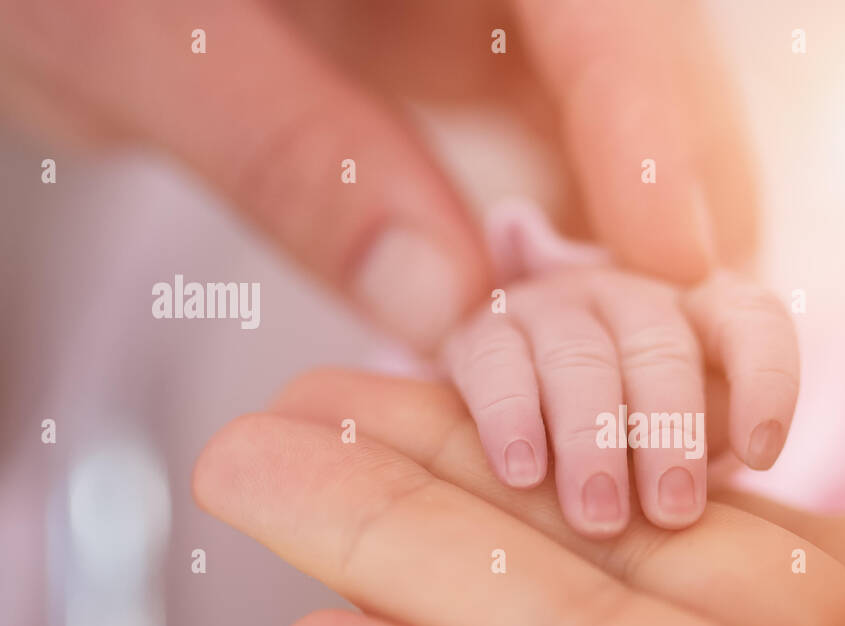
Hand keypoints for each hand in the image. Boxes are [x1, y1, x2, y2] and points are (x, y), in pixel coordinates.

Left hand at [0, 0, 755, 347]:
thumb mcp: (152, 41)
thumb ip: (299, 160)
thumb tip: (445, 306)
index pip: (605, 12)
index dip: (660, 140)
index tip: (682, 268)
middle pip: (650, 81)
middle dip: (680, 211)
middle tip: (684, 340)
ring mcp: (486, 29)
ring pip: (619, 139)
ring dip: (639, 252)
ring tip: (653, 363)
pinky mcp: (467, 91)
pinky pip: (556, 174)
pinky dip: (575, 260)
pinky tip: (571, 337)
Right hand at [443, 266, 798, 535]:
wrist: (532, 417)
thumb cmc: (640, 440)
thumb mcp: (693, 441)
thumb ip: (717, 460)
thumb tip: (730, 533)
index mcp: (705, 312)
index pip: (753, 326)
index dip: (766, 383)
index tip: (762, 456)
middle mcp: (634, 295)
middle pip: (661, 348)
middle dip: (669, 434)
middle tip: (671, 514)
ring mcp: (557, 306)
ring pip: (580, 358)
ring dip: (592, 441)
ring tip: (600, 516)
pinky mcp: (486, 332)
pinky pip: (498, 365)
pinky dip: (510, 419)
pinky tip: (523, 475)